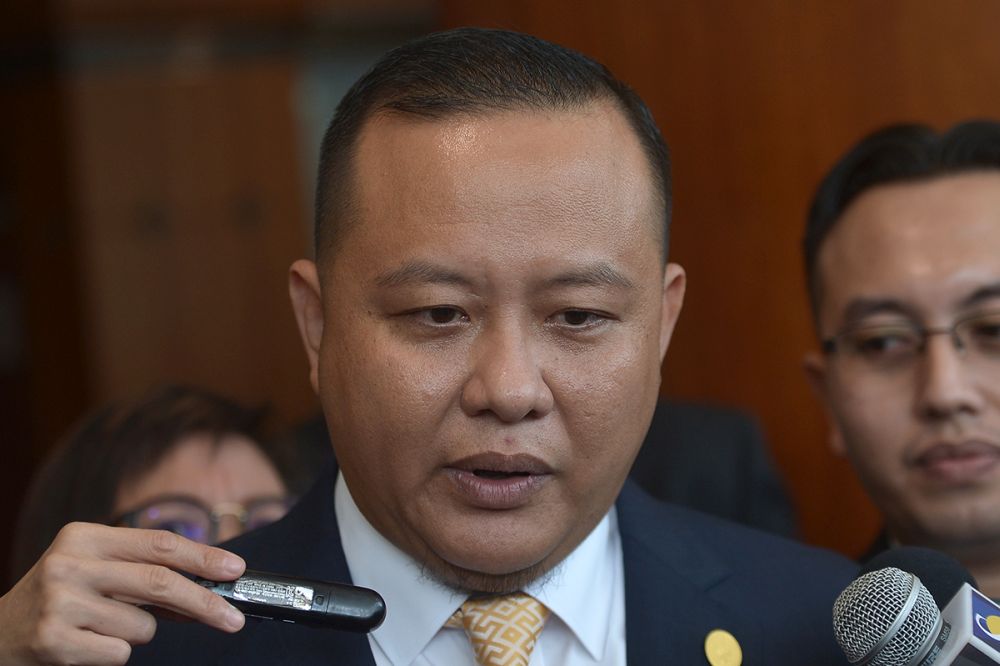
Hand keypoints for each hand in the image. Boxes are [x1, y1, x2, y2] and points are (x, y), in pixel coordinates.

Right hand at [0, 522, 246, 664]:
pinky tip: (86, 645)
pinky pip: (119, 653)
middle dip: (203, 602)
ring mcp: (59, 603)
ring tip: (102, 627)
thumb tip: (209, 585)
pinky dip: (114, 654)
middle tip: (233, 618)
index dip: (203, 557)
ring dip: (138, 633)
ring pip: (142, 626)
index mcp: (84, 537)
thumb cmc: (62, 600)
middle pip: (159, 582)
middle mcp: (69, 564)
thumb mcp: (97, 572)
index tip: (236, 569)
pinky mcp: (54, 642)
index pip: (159, 544)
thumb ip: (145, 575)